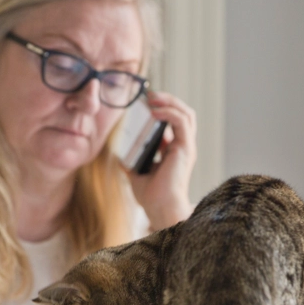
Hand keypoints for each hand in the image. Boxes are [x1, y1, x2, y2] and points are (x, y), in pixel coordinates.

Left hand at [125, 91, 196, 230]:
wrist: (160, 209)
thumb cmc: (151, 196)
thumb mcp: (136, 174)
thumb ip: (131, 162)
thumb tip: (117, 155)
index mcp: (174, 150)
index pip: (174, 122)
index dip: (162, 108)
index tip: (145, 102)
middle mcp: (182, 146)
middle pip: (184, 113)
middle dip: (168, 100)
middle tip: (149, 95)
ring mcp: (186, 147)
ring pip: (186, 113)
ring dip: (170, 101)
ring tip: (152, 98)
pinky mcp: (185, 148)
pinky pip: (181, 122)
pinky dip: (169, 112)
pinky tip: (154, 111)